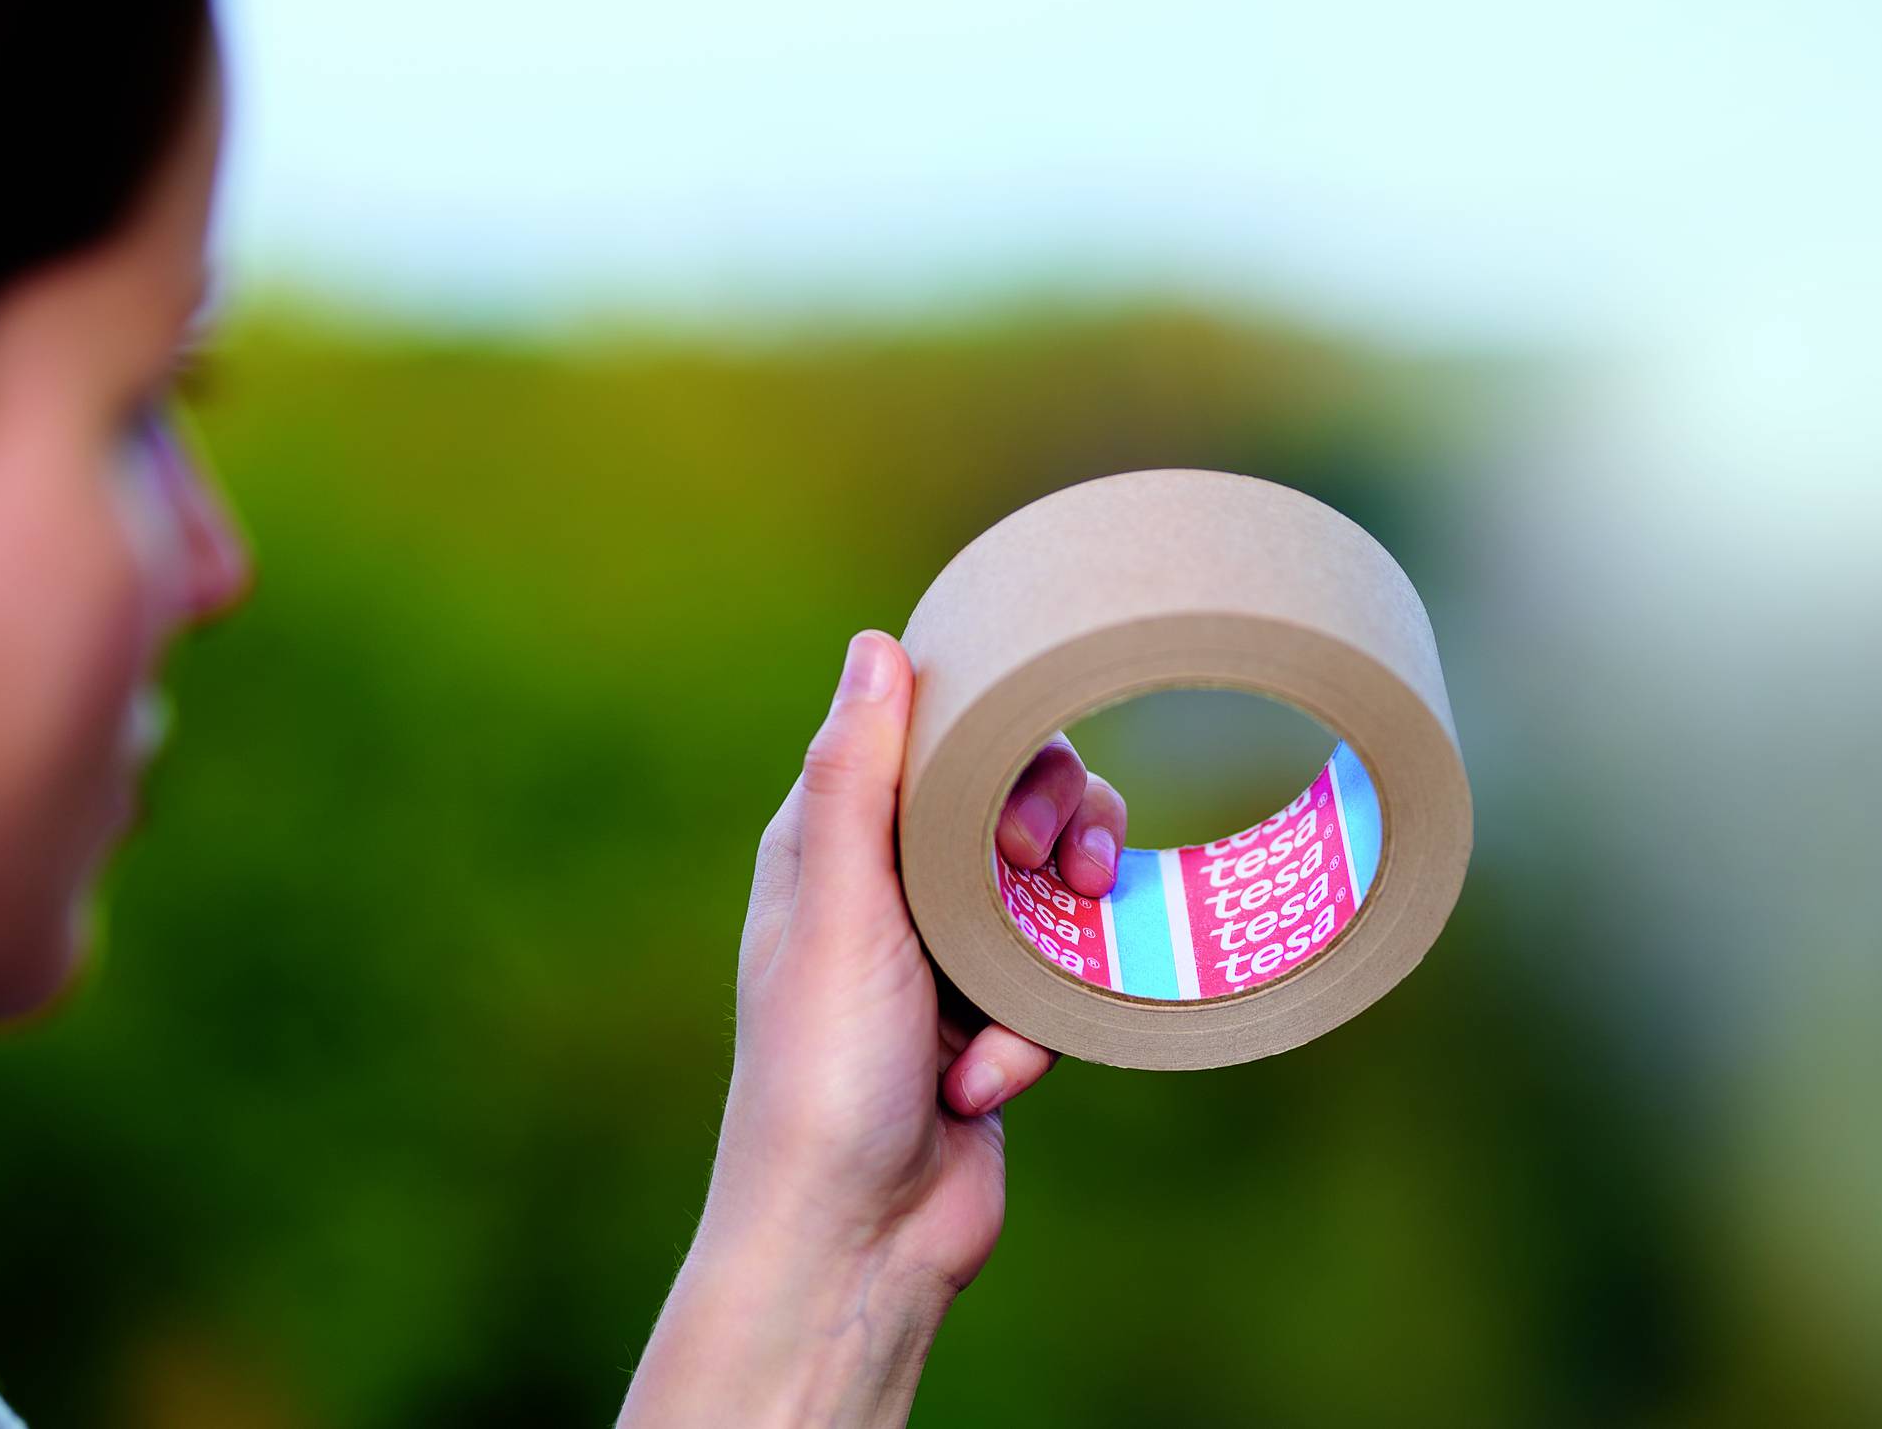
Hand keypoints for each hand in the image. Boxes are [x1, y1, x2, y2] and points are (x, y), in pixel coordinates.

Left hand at [620, 629, 1128, 1427]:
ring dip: (1058, 931)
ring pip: (1051, 886)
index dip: (996, 745)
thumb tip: (877, 643)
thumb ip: (858, 776)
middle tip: (1050, 877)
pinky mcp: (992, 1022)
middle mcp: (887, 887)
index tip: (1013, 813)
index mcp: (831, 841)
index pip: (934, 732)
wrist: (854, 1238)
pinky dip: (1037, 1029)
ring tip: (1039, 979)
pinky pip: (1057, 981)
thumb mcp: (840, 908)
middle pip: (1014, 798)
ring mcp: (944, 955)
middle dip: (1051, 833)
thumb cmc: (823, 1071)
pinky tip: (987, 1083)